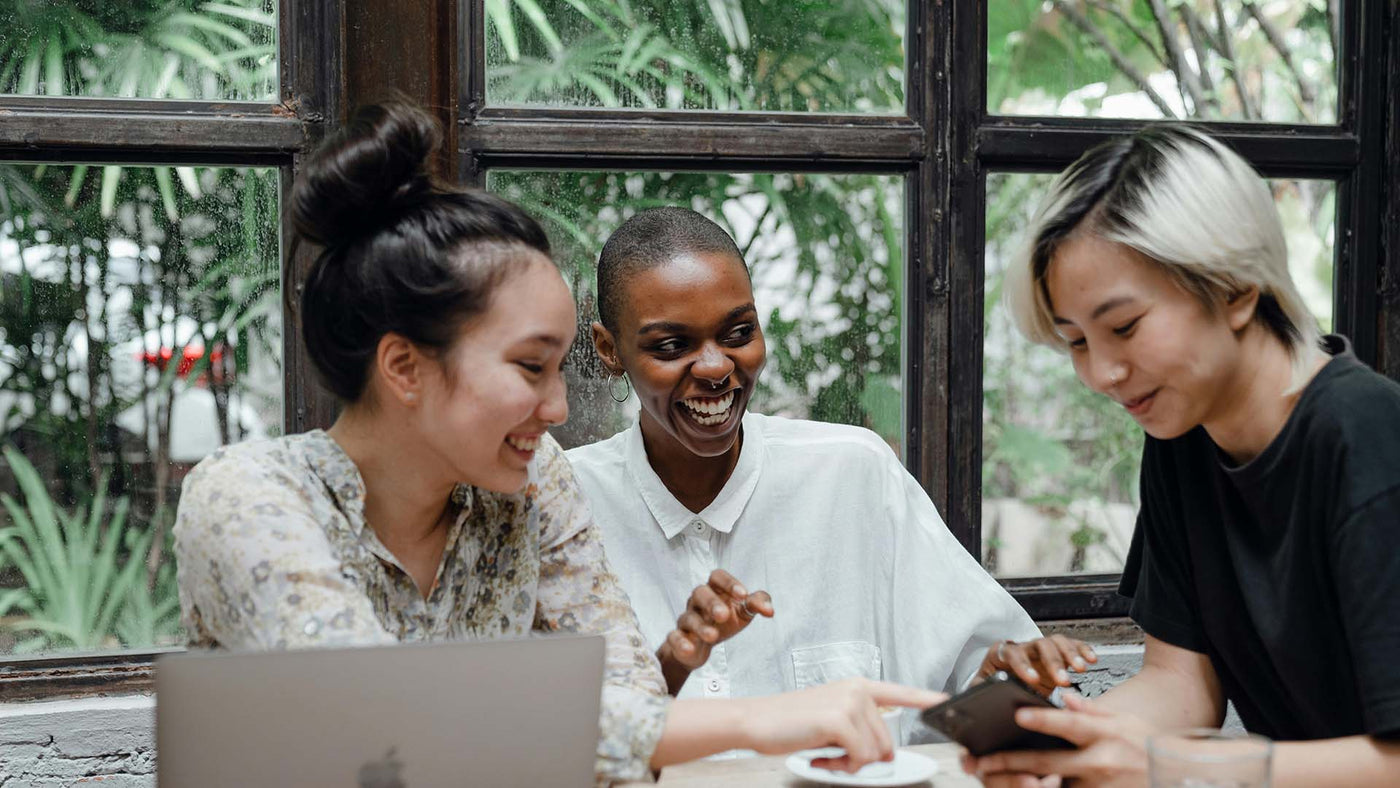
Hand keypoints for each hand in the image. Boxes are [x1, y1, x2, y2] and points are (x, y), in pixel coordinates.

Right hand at [663, 569, 773, 670]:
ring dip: (701, 626)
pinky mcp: (678, 638)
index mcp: (715, 590)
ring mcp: (687, 619)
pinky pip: (674, 637)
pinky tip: (690, 649)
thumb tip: (769, 610)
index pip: (717, 576)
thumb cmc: (724, 623)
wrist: (701, 647)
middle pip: (700, 593)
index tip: (742, 594)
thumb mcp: (743, 611)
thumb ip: (757, 604)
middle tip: (723, 615)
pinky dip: (681, 643)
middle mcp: (698, 601)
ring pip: (689, 617)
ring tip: (713, 636)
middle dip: (711, 603)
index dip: (729, 583)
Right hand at [739, 678, 945, 772]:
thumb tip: (884, 754)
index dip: (925, 699)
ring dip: (850, 764)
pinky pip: (860, 758)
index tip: (946, 701)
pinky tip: (821, 757)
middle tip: (833, 754)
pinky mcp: (839, 719)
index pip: (899, 693)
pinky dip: (842, 766)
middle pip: (887, 742)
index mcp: (858, 687)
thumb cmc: (791, 723)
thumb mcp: (831, 719)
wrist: (757, 720)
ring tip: (825, 753)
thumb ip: (860, 728)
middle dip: (863, 758)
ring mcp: (850, 702)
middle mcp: (858, 690)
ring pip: (874, 753)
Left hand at [962, 692, 1152, 787]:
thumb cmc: (1148, 746)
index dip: (1044, 719)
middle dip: (1011, 762)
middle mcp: (1100, 763)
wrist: (1174, 776)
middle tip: (980, 762)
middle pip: (1049, 763)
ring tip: (991, 778)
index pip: (1070, 725)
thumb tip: (1068, 700)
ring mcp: (1098, 787)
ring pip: (1052, 786)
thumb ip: (1092, 711)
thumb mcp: (1125, 721)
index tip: (1018, 714)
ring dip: (1023, 783)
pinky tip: (1025, 785)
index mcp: (1106, 735)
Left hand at [979, 634, 1097, 695]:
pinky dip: (1081, 649)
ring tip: (1081, 668)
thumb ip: (982, 691)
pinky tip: (1090, 659)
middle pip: (1039, 645)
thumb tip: (984, 697)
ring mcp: (1040, 650)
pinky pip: (1070, 645)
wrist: (1000, 686)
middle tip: (1063, 680)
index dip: (1023, 665)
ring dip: (1070, 654)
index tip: (1033, 680)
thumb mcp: (981, 690)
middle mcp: (1022, 648)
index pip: (1012, 653)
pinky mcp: (1055, 654)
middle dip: (1052, 662)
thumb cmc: (990, 687)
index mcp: (1001, 654)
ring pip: (1056, 642)